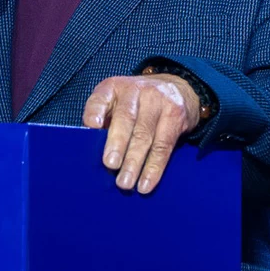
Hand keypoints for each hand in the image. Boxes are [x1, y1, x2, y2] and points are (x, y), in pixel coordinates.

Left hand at [83, 73, 200, 193]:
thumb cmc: (137, 104)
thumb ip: (104, 122)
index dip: (95, 111)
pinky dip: (154, 167)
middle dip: (117, 144)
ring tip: (125, 182)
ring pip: (145, 135)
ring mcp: (158, 101)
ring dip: (134, 162)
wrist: (178, 87)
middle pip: (126, 119)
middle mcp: (136, 90)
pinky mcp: (175, 116)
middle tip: (110, 164)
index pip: (101, 97)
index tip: (92, 126)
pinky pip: (164, 146)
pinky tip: (145, 183)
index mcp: (114, 87)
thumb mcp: (117, 103)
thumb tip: (92, 155)